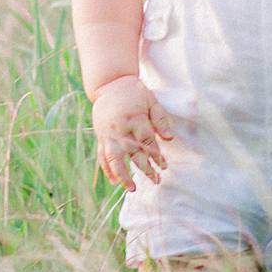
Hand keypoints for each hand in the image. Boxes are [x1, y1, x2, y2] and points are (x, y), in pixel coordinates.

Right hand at [90, 75, 172, 190]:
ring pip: (114, 159)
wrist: (109, 83)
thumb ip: (160, 119)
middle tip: (156, 181)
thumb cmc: (134, 92)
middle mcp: (121, 129)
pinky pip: (102, 155)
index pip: (148, 142)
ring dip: (122, 175)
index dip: (156, 156)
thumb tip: (169, 139)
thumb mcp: (151, 100)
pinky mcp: (101, 136)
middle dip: (145, 169)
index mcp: (135, 119)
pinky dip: (107, 169)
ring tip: (131, 189)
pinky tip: (113, 181)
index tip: (164, 167)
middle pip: (133, 153)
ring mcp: (109, 134)